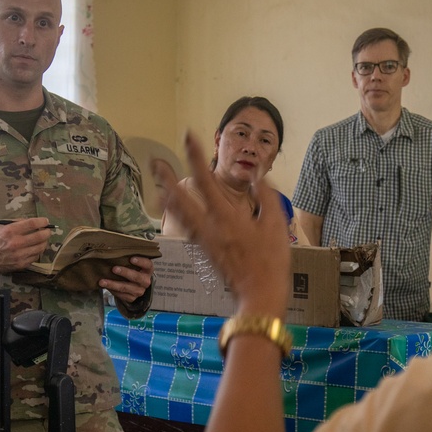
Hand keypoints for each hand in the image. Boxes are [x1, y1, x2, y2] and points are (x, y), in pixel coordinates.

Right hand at [0, 218, 53, 277]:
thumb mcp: (0, 227)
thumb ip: (15, 223)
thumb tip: (30, 221)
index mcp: (10, 231)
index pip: (32, 224)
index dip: (42, 221)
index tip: (46, 221)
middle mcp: (16, 243)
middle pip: (40, 236)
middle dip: (47, 232)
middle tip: (47, 231)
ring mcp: (19, 255)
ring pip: (40, 247)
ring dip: (44, 242)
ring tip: (43, 239)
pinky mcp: (21, 264)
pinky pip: (36, 257)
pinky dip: (38, 251)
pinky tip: (36, 248)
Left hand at [100, 255, 153, 303]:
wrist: (136, 286)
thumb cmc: (133, 270)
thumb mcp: (134, 264)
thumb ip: (128, 258)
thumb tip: (114, 249)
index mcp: (148, 270)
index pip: (148, 265)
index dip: (141, 262)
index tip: (131, 258)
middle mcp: (145, 281)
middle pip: (136, 277)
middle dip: (124, 273)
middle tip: (114, 269)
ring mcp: (139, 291)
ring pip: (125, 288)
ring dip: (113, 284)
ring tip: (102, 281)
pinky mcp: (132, 298)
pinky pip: (121, 295)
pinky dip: (112, 290)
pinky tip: (105, 286)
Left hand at [153, 133, 291, 316]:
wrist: (260, 295)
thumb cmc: (271, 261)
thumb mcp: (276, 224)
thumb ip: (266, 195)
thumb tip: (258, 175)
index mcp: (227, 218)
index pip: (207, 180)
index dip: (196, 156)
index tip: (188, 136)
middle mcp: (209, 228)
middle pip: (180, 199)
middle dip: (166, 178)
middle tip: (155, 161)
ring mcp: (204, 241)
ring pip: (179, 214)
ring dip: (167, 196)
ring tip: (157, 183)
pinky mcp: (204, 251)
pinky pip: (185, 227)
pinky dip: (175, 215)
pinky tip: (172, 210)